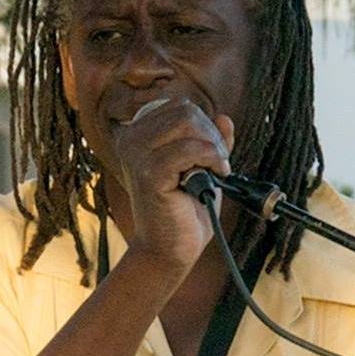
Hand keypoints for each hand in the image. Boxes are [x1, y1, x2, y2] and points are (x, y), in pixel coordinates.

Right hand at [109, 96, 233, 270]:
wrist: (170, 249)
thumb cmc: (183, 210)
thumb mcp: (202, 168)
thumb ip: (210, 142)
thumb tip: (224, 118)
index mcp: (137, 134)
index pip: (179, 106)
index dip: (204, 125)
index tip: (213, 152)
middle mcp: (130, 139)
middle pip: (184, 110)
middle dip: (211, 135)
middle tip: (219, 163)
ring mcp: (136, 155)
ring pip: (187, 122)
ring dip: (212, 146)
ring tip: (216, 171)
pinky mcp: (148, 174)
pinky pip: (189, 148)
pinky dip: (211, 157)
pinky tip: (216, 176)